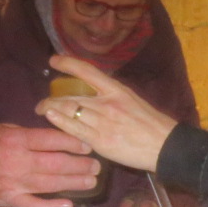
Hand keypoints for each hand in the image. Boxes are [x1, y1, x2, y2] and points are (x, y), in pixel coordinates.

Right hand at [0, 123, 98, 206]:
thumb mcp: (5, 130)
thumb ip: (30, 135)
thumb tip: (58, 137)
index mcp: (16, 140)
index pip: (51, 140)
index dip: (73, 143)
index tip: (88, 146)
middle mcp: (17, 162)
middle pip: (56, 164)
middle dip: (80, 165)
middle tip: (97, 166)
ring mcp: (13, 183)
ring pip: (50, 184)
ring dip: (74, 184)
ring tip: (91, 182)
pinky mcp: (9, 200)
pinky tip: (68, 206)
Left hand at [37, 56, 178, 172]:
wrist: (164, 146)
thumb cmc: (151, 123)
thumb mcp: (132, 100)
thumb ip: (112, 96)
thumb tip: (92, 93)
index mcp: (117, 90)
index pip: (87, 71)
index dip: (68, 63)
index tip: (54, 61)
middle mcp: (107, 103)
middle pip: (71, 96)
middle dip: (51, 99)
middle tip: (43, 103)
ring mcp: (102, 122)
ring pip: (69, 112)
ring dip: (51, 110)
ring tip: (43, 111)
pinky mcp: (100, 141)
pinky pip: (74, 130)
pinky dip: (59, 123)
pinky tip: (51, 119)